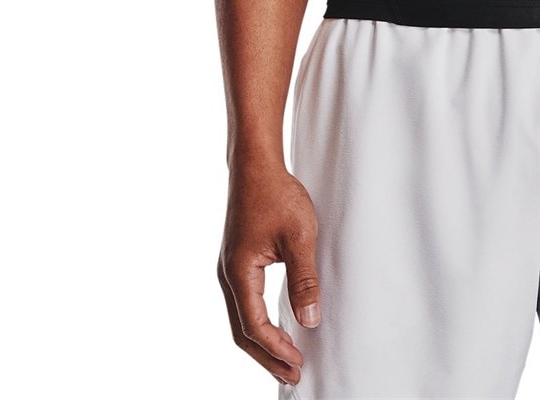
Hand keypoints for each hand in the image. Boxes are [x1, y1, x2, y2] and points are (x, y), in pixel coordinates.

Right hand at [217, 160, 322, 385]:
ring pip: (242, 317)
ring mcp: (231, 268)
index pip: (255, 325)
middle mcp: (229, 275)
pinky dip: (259, 322)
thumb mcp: (299, 236)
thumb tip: (310, 321)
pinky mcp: (238, 260)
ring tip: (287, 358)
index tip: (299, 363)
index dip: (276, 348)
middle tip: (293, 375)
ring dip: (263, 341)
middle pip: (243, 330)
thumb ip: (304, 279)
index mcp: (239, 272)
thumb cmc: (277, 194)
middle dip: (267, 355)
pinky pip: (245, 302)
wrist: (256, 165)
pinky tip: (277, 327)